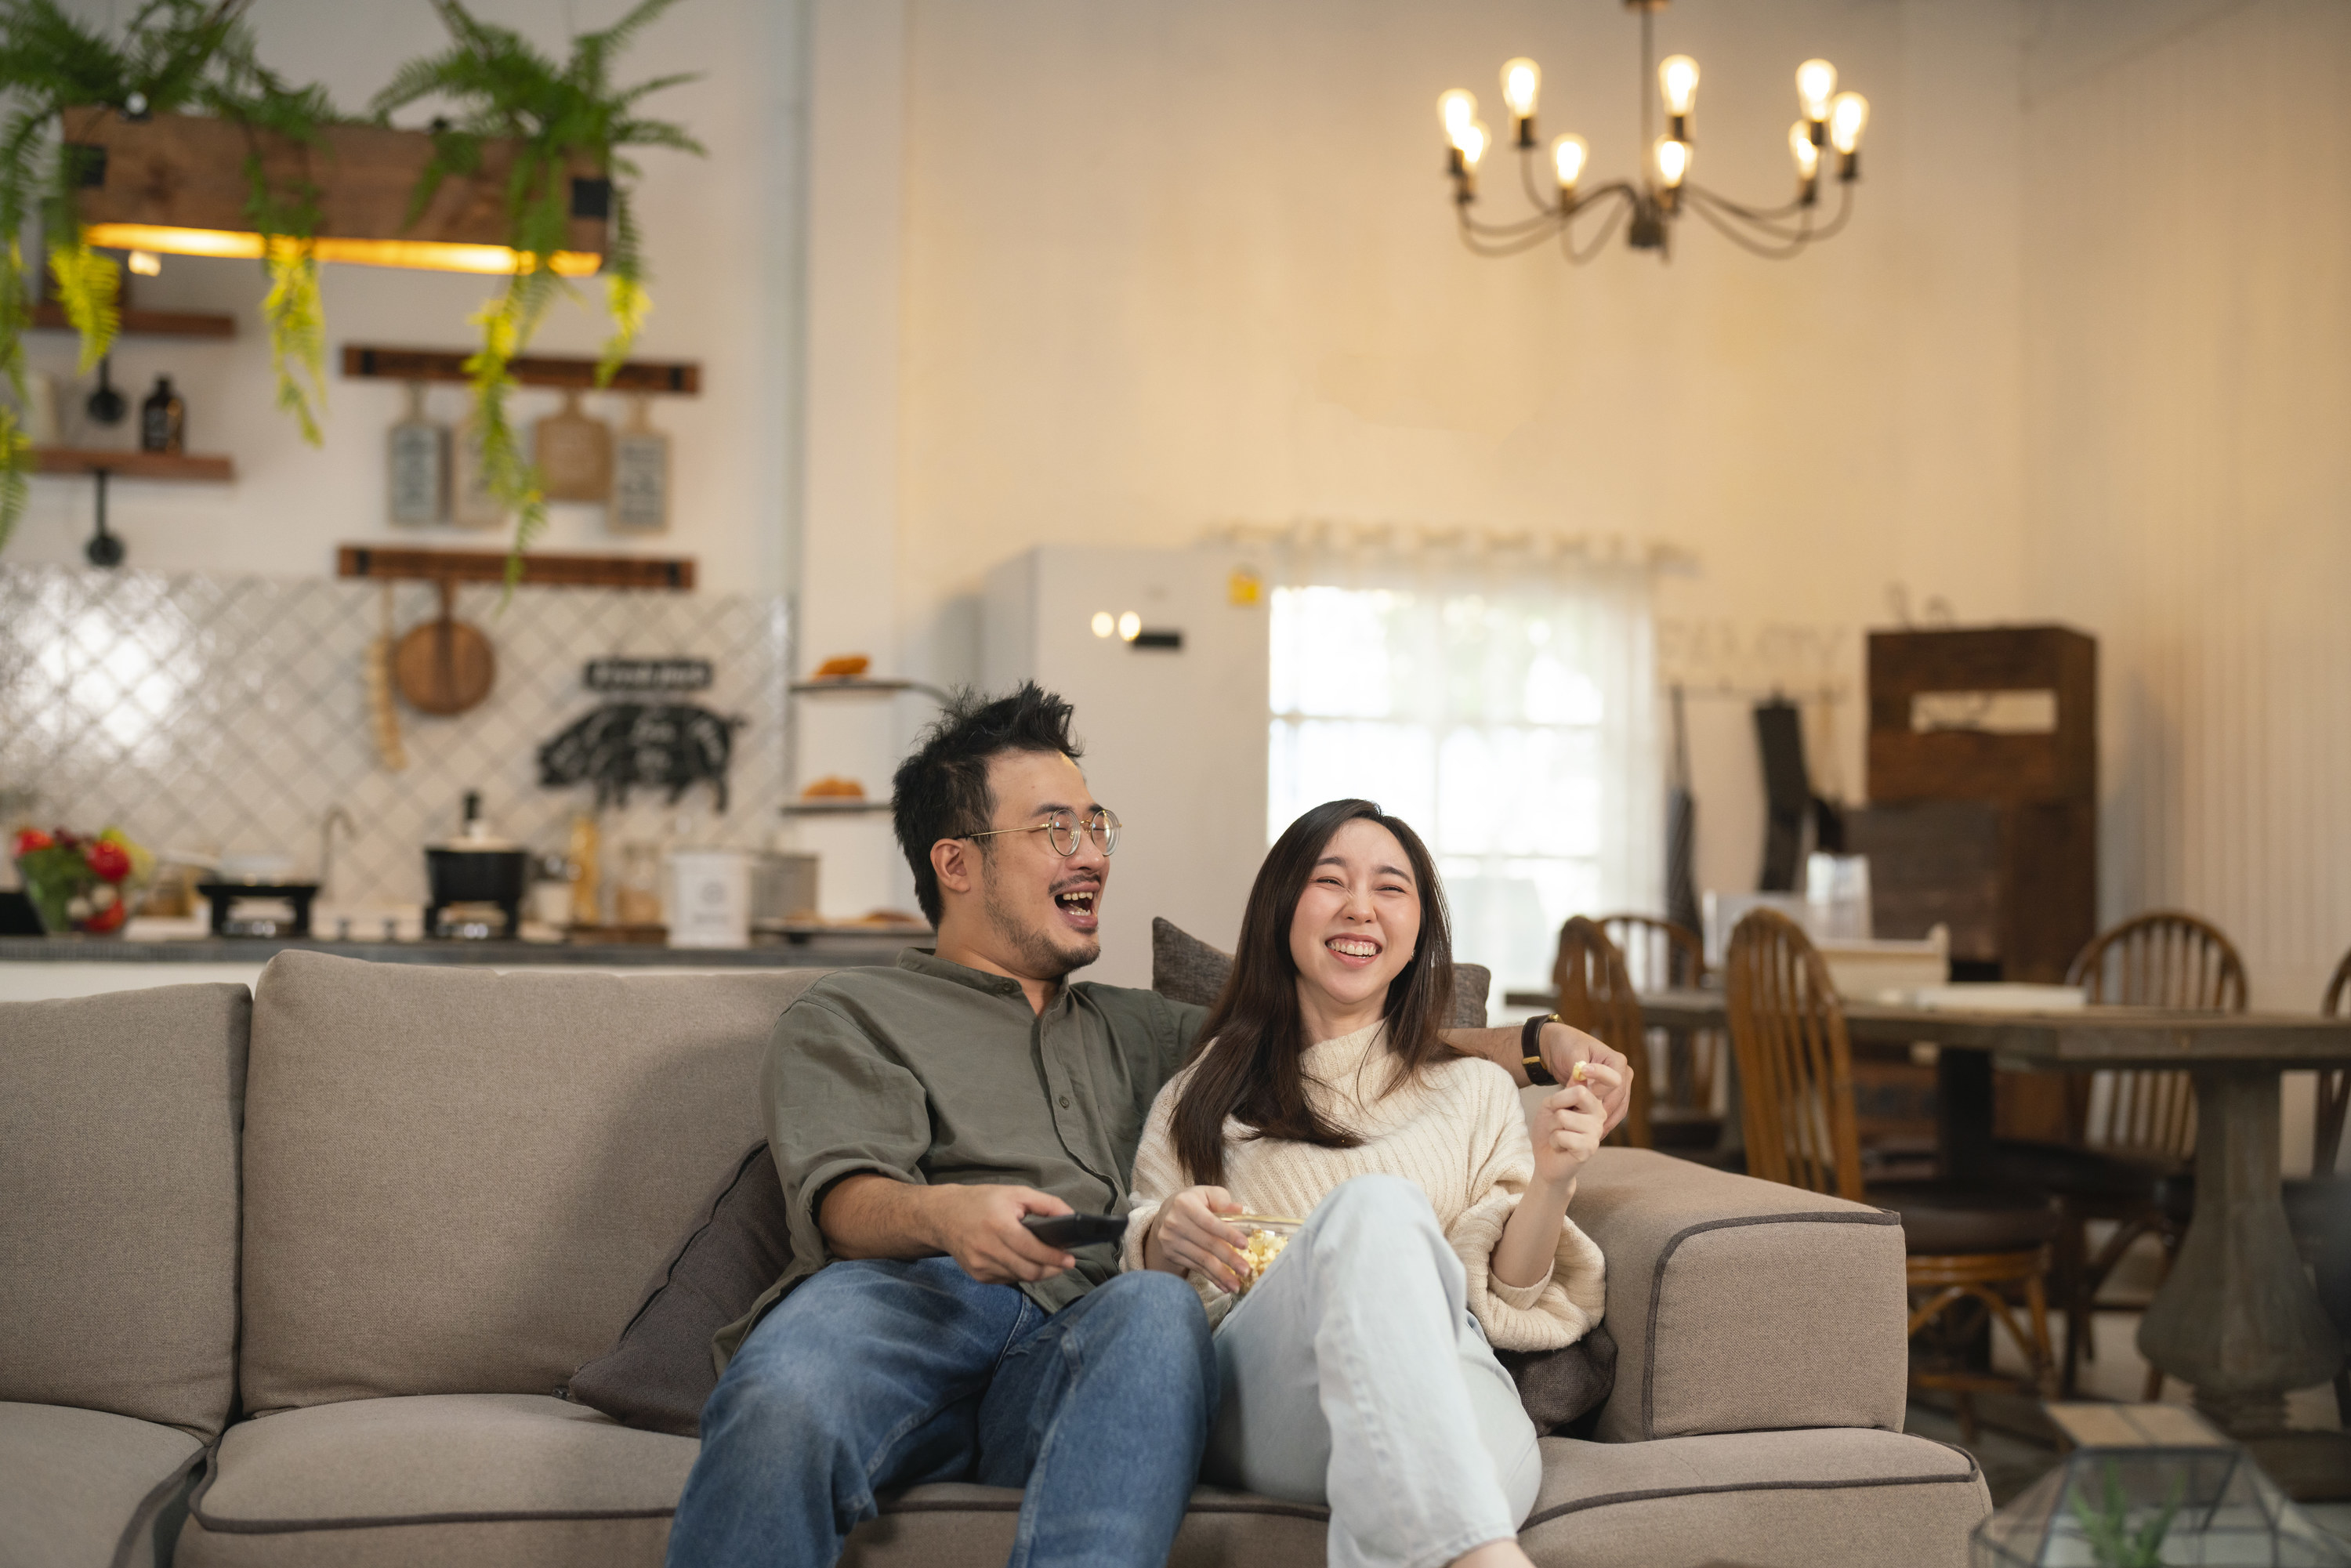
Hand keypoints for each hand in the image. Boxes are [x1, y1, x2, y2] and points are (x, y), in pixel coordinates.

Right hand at [924, 1185, 1077, 1283]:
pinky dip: (1020, 1273)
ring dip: (1037, 1272)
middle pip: (1029, 1271)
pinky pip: (1007, 1279)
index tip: (1070, 1259)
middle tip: (1063, 1264)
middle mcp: (988, 1249)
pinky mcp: (977, 1275)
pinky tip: (1023, 1261)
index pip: (1032, 1250)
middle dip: (1051, 1270)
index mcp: (999, 1226)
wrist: (942, 1216)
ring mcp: (981, 1265)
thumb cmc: (981, 1201)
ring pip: (1019, 1277)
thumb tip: (1072, 1217)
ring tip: (1047, 1261)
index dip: (1054, 1257)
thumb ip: (1046, 1204)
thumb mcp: (1015, 1193)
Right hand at [1144, 1185, 1248, 1292]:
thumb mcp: (1206, 1194)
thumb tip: (1238, 1209)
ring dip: (1221, 1274)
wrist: (1165, 1215)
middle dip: (1229, 1259)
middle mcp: (1174, 1222)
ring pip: (1201, 1260)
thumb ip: (1222, 1200)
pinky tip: (1224, 1285)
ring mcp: (1171, 1240)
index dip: (1228, 1233)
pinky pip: (1195, 1267)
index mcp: (1185, 1204)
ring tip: (1237, 1285)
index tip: (1245, 1245)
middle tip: (1246, 1270)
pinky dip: (1211, 1277)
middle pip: (1207, 1243)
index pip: (1210, 1222)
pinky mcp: (1171, 1254)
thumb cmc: (1193, 1203)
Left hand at [1529, 1080, 1604, 1191]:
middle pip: (1581, 1093)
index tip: (1584, 1069)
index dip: (1601, 1072)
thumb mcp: (1553, 1102)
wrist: (1543, 1155)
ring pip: (1564, 1116)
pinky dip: (1554, 1140)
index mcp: (1595, 1098)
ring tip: (1559, 1133)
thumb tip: (1580, 1079)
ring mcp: (1597, 1130)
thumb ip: (1568, 1091)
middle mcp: (1600, 1112)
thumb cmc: (1549, 1126)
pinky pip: (1563, 1136)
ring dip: (1552, 1125)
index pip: (1611, 1078)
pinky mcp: (1590, 1148)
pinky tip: (1561, 1146)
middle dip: (1557, 1103)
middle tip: (1556, 1115)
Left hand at [1539, 1022, 1632, 1136]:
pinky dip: (1604, 1123)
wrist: (1558, 1048)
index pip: (1615, 1082)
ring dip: (1604, 1122)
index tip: (1581, 1097)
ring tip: (1589, 1134)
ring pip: (1618, 1110)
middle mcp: (1624, 1073)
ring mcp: (1621, 1086)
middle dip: (1601, 1112)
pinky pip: (1614, 1113)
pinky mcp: (1612, 1096)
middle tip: (1584, 1124)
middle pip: (1618, 1100)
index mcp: (1616, 1060)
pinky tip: (1593, 1133)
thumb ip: (1579, 1072)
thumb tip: (1583, 1089)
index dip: (1600, 1091)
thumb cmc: (1565, 1046)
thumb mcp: (1572, 1054)